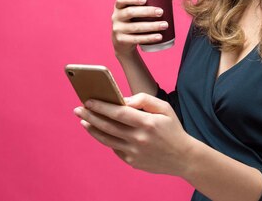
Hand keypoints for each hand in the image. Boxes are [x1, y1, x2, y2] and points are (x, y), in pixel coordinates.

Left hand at [73, 93, 193, 175]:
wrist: (183, 157)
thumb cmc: (173, 129)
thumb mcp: (165, 108)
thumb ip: (144, 100)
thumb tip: (123, 100)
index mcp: (147, 123)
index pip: (119, 113)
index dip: (102, 106)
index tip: (89, 101)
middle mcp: (139, 139)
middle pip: (108, 126)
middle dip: (90, 116)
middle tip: (78, 109)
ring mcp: (134, 152)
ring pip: (107, 139)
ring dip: (92, 129)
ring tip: (84, 120)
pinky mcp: (132, 161)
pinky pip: (115, 148)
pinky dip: (106, 139)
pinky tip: (101, 131)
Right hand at [111, 0, 168, 56]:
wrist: (122, 43)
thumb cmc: (133, 21)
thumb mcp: (137, 12)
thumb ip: (152, 2)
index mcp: (119, 7)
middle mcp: (116, 17)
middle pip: (130, 12)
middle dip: (147, 12)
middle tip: (161, 12)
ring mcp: (118, 30)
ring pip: (135, 27)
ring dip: (152, 26)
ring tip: (165, 25)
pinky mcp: (122, 41)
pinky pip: (137, 39)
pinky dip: (149, 38)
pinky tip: (159, 36)